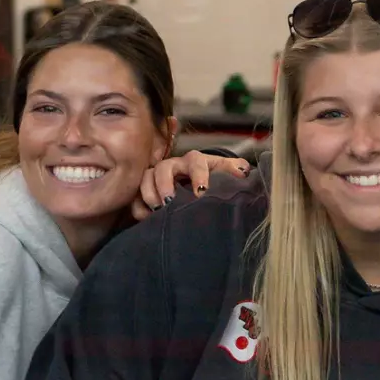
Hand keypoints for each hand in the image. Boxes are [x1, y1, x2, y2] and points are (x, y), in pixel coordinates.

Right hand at [133, 151, 250, 219]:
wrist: (200, 187)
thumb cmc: (214, 179)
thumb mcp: (225, 173)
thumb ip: (235, 171)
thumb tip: (243, 172)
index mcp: (195, 161)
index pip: (196, 161)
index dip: (197, 175)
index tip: (201, 193)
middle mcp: (174, 166)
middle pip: (163, 167)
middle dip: (165, 184)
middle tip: (169, 201)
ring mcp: (157, 177)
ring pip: (146, 178)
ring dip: (149, 193)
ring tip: (157, 210)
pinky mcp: (146, 191)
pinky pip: (135, 196)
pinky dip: (139, 207)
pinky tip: (146, 218)